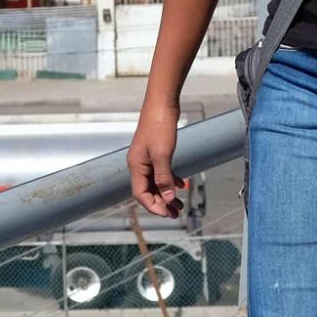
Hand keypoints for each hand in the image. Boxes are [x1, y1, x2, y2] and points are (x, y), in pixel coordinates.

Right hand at [128, 97, 183, 218]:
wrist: (161, 103)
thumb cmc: (159, 125)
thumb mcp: (163, 154)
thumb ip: (164, 178)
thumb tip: (166, 199)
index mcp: (136, 166)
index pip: (141, 194)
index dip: (153, 206)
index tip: (167, 214)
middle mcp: (139, 164)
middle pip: (148, 191)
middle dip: (161, 204)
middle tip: (176, 214)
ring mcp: (147, 158)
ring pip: (156, 183)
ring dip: (167, 195)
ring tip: (180, 205)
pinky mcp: (155, 152)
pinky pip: (161, 172)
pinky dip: (170, 181)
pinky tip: (181, 185)